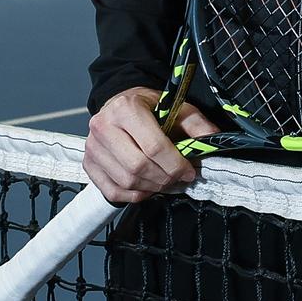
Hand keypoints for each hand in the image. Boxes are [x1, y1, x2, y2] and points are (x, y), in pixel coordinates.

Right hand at [82, 86, 220, 204]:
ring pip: (126, 182)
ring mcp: (93, 147)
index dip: (175, 164)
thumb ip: (196, 124)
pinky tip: (146, 186)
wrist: (120, 105)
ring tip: (164, 181)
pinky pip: (113, 191)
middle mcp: (104, 126)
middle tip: (178, 178)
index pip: (153, 146)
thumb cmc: (147, 107)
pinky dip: (134, 195)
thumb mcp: (175, 107)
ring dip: (151, 188)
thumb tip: (212, 141)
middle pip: (138, 167)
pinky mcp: (89, 164)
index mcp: (126, 108)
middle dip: (164, 179)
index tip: (188, 170)